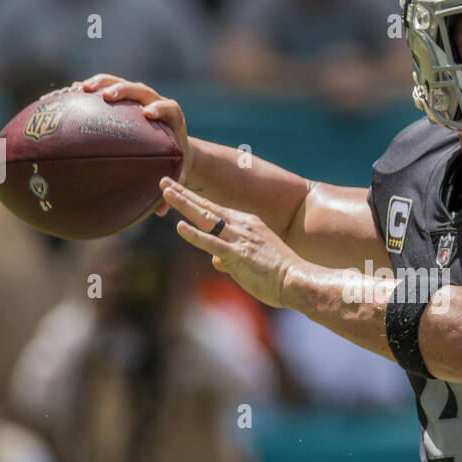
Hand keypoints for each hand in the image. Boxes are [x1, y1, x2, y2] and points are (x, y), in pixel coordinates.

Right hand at [81, 73, 191, 214]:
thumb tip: (161, 212)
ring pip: (121, 84)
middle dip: (124, 90)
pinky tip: (69, 94)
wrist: (172, 145)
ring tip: (81, 89)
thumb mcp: (175, 175)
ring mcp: (138, 98)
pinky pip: (106, 88)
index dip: (161, 108)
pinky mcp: (124, 98)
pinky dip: (89, 90)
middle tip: (106, 96)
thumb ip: (170, 189)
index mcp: (173, 119)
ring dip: (102, 83)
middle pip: (141, 90)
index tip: (148, 114)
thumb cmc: (174, 162)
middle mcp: (155, 103)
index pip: (169, 108)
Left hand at [161, 178, 302, 308]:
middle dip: (184, 194)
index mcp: (247, 224)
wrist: (297, 280)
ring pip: (206, 218)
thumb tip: (215, 261)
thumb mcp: (252, 260)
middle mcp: (242, 226)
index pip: (216, 210)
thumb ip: (230, 258)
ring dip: (184, 204)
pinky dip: (194, 234)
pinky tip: (179, 226)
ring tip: (166, 193)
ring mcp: (238, 239)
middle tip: (164, 181)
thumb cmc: (278, 273)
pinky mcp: (236, 254)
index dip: (195, 200)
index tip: (179, 190)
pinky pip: (211, 242)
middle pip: (207, 207)